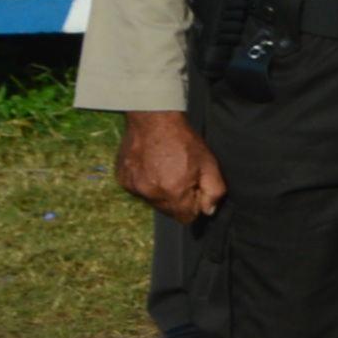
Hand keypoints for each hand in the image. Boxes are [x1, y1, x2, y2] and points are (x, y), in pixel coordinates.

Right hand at [114, 107, 223, 221]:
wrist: (153, 120)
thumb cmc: (183, 140)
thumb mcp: (209, 164)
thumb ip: (213, 191)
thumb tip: (208, 211)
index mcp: (173, 191)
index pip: (186, 218)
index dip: (194, 206)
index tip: (195, 190)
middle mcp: (151, 193)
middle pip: (169, 210)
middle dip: (178, 198)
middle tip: (182, 175)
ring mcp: (134, 186)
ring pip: (153, 200)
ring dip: (162, 191)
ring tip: (166, 168)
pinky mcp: (123, 179)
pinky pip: (139, 189)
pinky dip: (147, 182)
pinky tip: (152, 165)